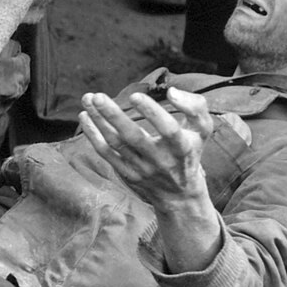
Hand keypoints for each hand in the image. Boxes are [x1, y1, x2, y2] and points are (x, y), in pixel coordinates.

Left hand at [78, 88, 214, 208]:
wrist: (180, 194)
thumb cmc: (190, 151)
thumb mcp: (202, 130)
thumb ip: (194, 106)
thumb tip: (172, 91)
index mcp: (182, 148)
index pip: (168, 130)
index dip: (152, 112)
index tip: (135, 95)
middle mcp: (160, 160)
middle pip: (134, 137)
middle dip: (114, 116)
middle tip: (98, 96)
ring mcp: (141, 168)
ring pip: (115, 143)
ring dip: (99, 120)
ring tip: (88, 98)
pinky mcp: (126, 173)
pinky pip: (106, 153)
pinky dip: (93, 135)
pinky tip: (85, 116)